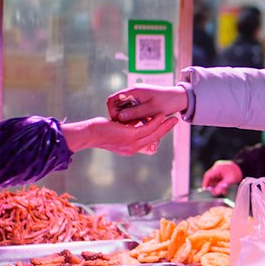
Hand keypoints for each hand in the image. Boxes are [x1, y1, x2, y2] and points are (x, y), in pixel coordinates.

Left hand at [61, 116, 177, 155]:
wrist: (90, 134)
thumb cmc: (99, 131)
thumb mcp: (116, 132)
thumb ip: (126, 129)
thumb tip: (132, 123)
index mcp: (130, 149)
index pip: (149, 143)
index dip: (158, 134)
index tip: (165, 127)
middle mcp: (133, 149)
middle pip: (155, 139)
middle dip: (166, 130)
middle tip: (175, 121)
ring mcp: (132, 144)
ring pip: (153, 134)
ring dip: (164, 126)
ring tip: (172, 118)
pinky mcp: (130, 136)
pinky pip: (147, 128)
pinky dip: (155, 122)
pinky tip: (160, 115)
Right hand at [109, 86, 186, 123]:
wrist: (181, 98)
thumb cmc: (168, 102)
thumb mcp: (152, 109)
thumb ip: (136, 112)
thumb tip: (119, 117)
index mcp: (133, 92)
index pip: (112, 100)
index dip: (112, 111)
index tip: (118, 122)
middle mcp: (133, 93)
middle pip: (117, 105)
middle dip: (120, 117)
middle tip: (126, 127)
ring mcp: (137, 98)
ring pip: (125, 109)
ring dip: (128, 118)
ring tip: (135, 126)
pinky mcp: (142, 103)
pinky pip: (132, 111)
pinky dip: (134, 118)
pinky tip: (141, 124)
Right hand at [202, 160, 243, 194]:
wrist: (244, 167)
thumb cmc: (237, 172)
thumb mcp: (229, 180)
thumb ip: (221, 186)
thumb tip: (216, 192)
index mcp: (217, 168)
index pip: (208, 176)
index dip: (205, 183)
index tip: (205, 190)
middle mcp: (217, 168)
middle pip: (211, 178)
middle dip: (212, 186)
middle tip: (216, 192)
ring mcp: (220, 170)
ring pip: (215, 180)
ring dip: (217, 186)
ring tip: (222, 191)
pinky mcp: (223, 173)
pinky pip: (219, 179)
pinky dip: (220, 184)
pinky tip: (224, 189)